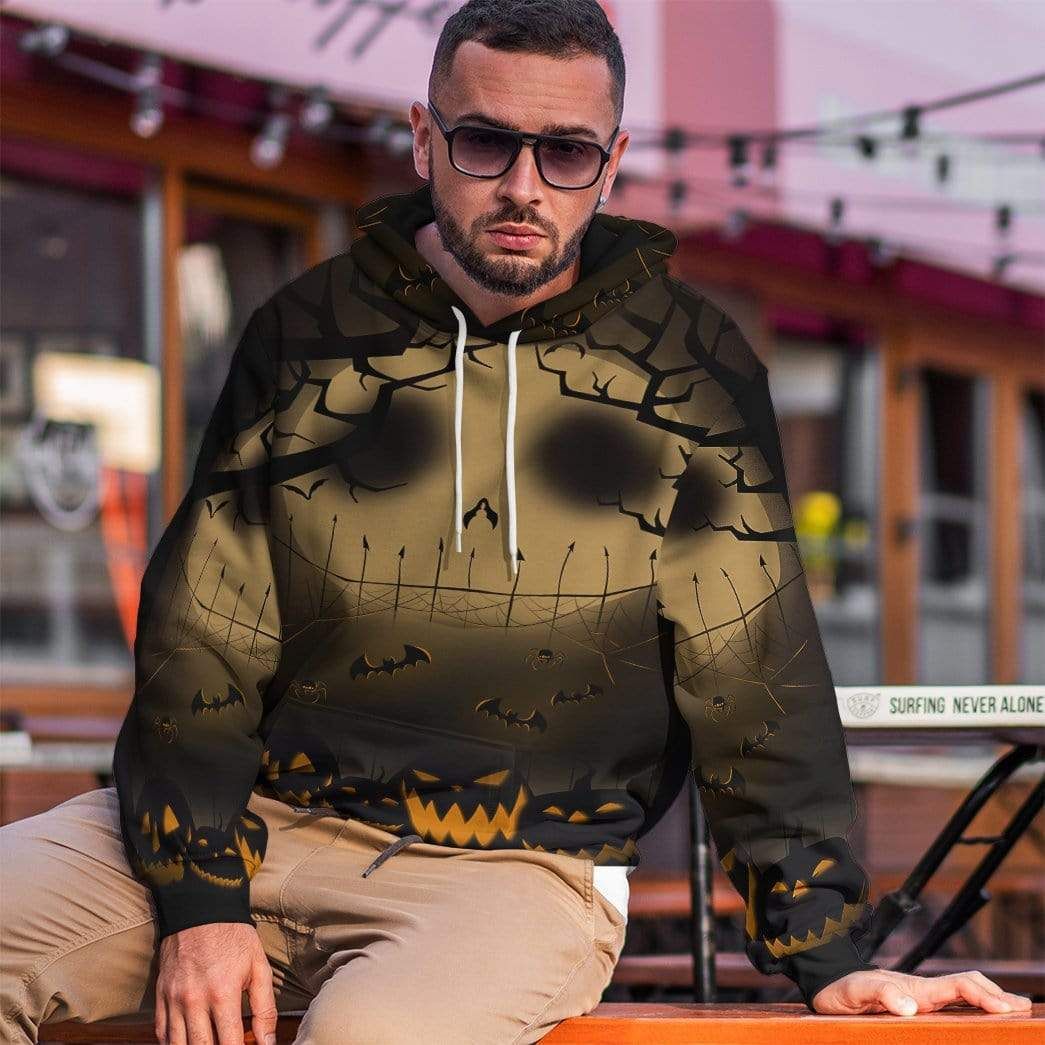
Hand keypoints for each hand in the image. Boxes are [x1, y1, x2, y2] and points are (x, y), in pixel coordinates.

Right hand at [156, 923, 276, 1044]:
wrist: (201, 909)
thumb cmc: (234, 937)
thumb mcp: (258, 966)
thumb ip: (265, 1008)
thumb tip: (268, 1043)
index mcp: (223, 993)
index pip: (230, 1044)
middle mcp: (195, 1001)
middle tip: (228, 1044)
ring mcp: (174, 1000)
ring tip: (210, 1042)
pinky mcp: (160, 997)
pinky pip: (161, 1034)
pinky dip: (174, 1043)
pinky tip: (189, 1041)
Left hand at [812, 968, 1032, 1015]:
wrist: (826, 986)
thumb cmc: (841, 989)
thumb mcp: (854, 992)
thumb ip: (880, 995)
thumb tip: (910, 1008)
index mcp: (917, 989)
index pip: (959, 987)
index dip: (984, 996)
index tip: (1006, 1008)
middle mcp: (924, 993)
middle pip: (969, 987)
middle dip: (997, 996)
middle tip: (1024, 1009)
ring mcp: (922, 1000)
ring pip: (964, 998)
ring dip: (990, 1002)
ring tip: (1014, 1011)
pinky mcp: (916, 1009)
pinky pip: (952, 1008)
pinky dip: (973, 1010)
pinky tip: (982, 1020)